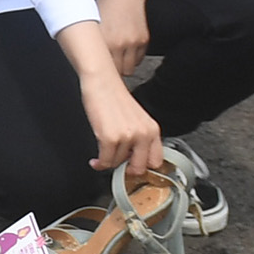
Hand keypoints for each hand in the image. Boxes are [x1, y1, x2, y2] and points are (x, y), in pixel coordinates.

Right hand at [82, 69, 164, 184]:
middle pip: (139, 168)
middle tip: (117, 168)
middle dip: (125, 171)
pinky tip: (96, 160)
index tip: (134, 170)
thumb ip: (139, 139)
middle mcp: (143, 134)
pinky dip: (99, 163)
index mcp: (152, 130)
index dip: (144, 168)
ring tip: (103, 155)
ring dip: (108, 163)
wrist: (102, 82)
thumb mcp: (136, 119)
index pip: (156, 160)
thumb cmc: (114, 97)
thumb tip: (132, 159)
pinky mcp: (110, 138)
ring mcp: (128, 137)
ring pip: (118, 164)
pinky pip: (105, 162)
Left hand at [95, 0, 152, 77]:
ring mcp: (133, 43)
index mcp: (104, 41)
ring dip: (124, 66)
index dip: (101, 72)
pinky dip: (133, 57)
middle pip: (118, 72)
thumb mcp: (92, 24)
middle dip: (113, 71)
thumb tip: (88, 61)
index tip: (100, 72)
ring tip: (117, 58)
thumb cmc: (106, 6)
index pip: (104, 69)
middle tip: (109, 67)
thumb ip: (92, 44)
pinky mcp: (143, 40)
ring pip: (130, 68)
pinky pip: (139, 59)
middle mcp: (119, 44)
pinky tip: (126, 48)